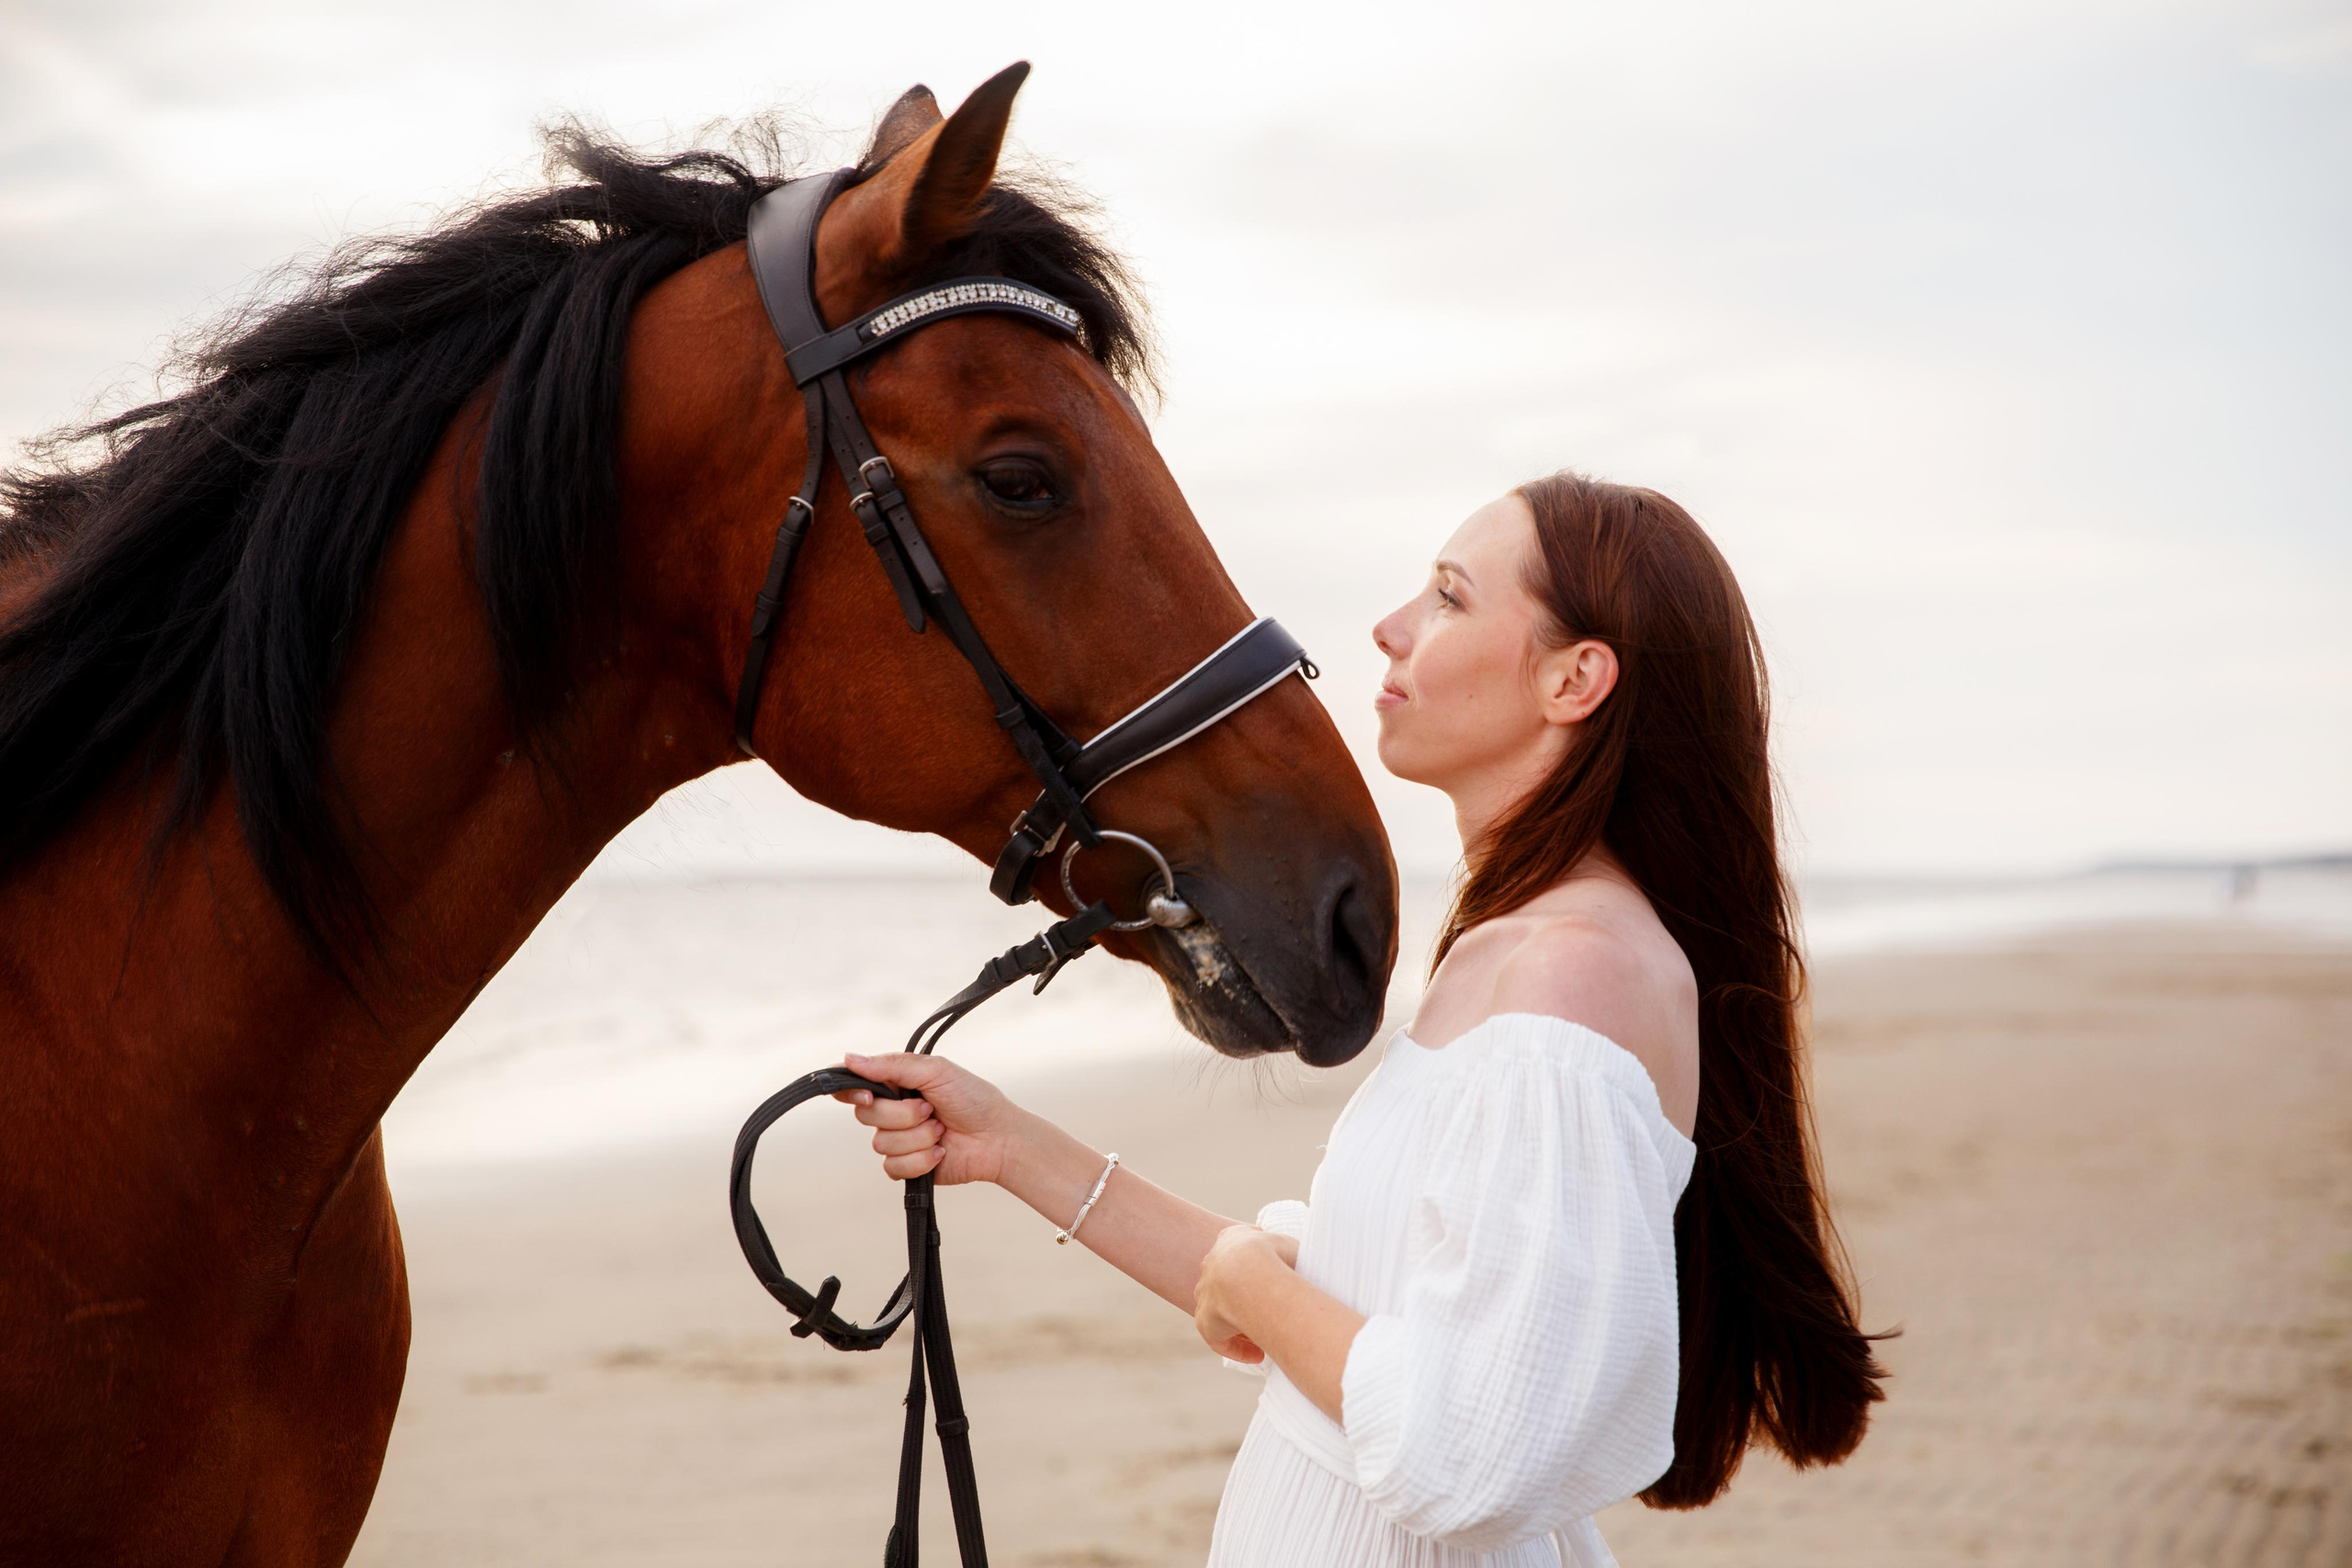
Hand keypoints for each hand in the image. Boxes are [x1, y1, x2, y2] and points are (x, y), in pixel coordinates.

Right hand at [830, 1052, 1025, 1186]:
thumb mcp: (935, 1071)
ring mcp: (898, 1140)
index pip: (853, 1085)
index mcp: (895, 1083)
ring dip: (917, 1137)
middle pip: (865, 1115)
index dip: (850, 1091)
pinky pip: (893, 1167)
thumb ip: (892, 1065)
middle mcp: (892, 1110)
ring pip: (880, 1143)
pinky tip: (941, 1151)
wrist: (999, 1137)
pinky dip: (921, 1160)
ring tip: (941, 1130)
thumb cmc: (972, 1098)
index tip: (867, 1096)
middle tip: (930, 1109)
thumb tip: (849, 1058)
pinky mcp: (907, 1166)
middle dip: (902, 1114)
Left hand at [1193, 1224, 1295, 1362]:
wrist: (1249, 1271)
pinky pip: (1219, 1339)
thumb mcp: (1287, 1245)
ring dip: (1241, 1325)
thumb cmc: (1275, 1255)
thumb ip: (1289, 1254)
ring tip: (1266, 1336)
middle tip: (1267, 1313)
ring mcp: (1206, 1293)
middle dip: (1243, 1298)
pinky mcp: (1205, 1320)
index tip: (1269, 1283)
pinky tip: (1259, 1355)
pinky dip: (1238, 1349)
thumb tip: (1300, 1269)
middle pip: (1226, 1283)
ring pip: (1221, 1311)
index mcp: (1230, 1239)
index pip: (1238, 1251)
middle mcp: (1212, 1264)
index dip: (1254, 1268)